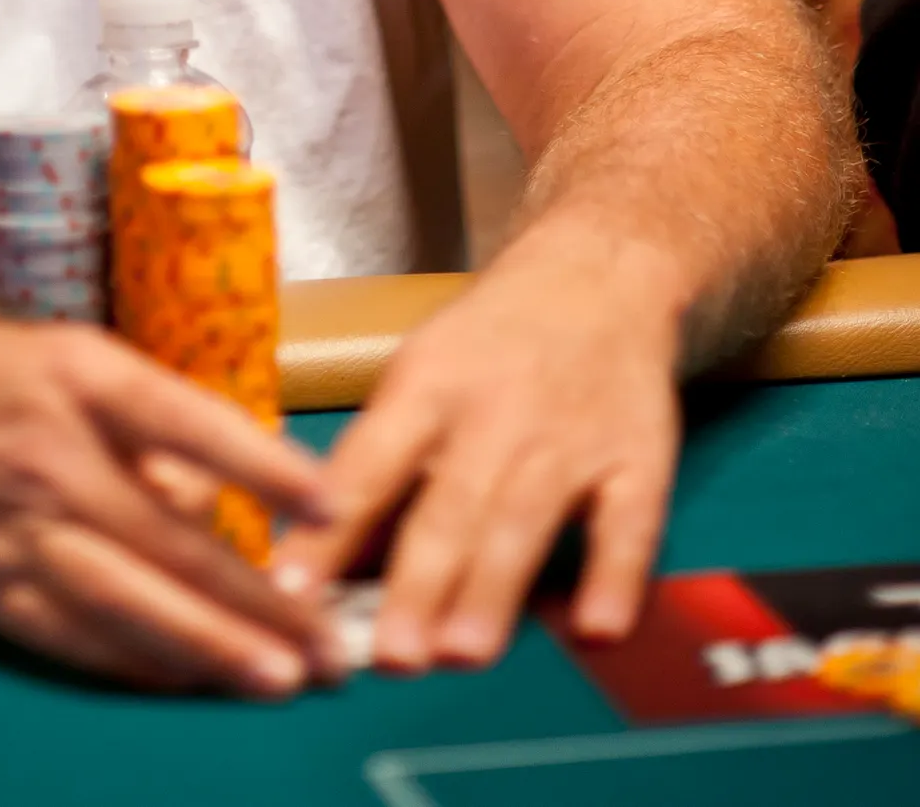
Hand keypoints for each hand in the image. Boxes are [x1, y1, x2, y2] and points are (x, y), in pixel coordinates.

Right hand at [0, 305, 345, 695]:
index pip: (189, 421)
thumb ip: (146, 427)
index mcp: (79, 374)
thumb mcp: (66, 360)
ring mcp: (9, 527)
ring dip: (209, 647)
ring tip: (278, 679)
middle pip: (169, 539)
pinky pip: (69, 637)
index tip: (334, 504)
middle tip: (329, 645)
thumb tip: (223, 506)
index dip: (265, 466)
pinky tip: (186, 681)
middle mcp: (48, 451)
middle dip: (258, 601)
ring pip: (126, 602)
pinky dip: (133, 664)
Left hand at [269, 228, 681, 668]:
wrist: (596, 274)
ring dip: (494, 589)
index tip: (292, 590)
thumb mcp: (420, 375)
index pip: (369, 462)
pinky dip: (613, 579)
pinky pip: (627, 526)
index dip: (329, 527)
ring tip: (462, 654)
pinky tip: (593, 629)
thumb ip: (382, 467)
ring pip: (526, 520)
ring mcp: (571, 437)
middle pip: (451, 503)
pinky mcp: (637, 459)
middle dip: (419, 582)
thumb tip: (323, 566)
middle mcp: (496, 411)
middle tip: (389, 655)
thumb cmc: (488, 342)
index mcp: (427, 384)